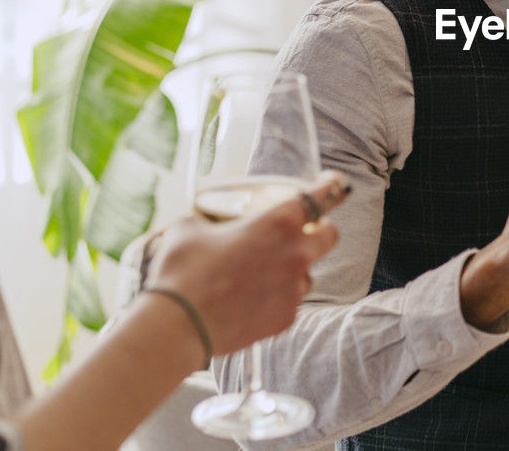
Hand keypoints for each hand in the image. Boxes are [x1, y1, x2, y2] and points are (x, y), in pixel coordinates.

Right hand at [144, 171, 347, 356]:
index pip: (322, 195)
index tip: (332, 182)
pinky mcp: (286, 318)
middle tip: (302, 231)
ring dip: (292, 269)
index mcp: (279, 222)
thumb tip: (204, 223)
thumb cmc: (182, 271)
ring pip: (307, 273)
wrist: (176, 326)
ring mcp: (294, 289)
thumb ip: (209, 220)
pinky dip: (275, 298)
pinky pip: (289, 301)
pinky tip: (248, 301)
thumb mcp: (189, 228)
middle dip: (321, 230)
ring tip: (259, 274)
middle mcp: (296, 253)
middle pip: (330, 235)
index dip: (331, 184)